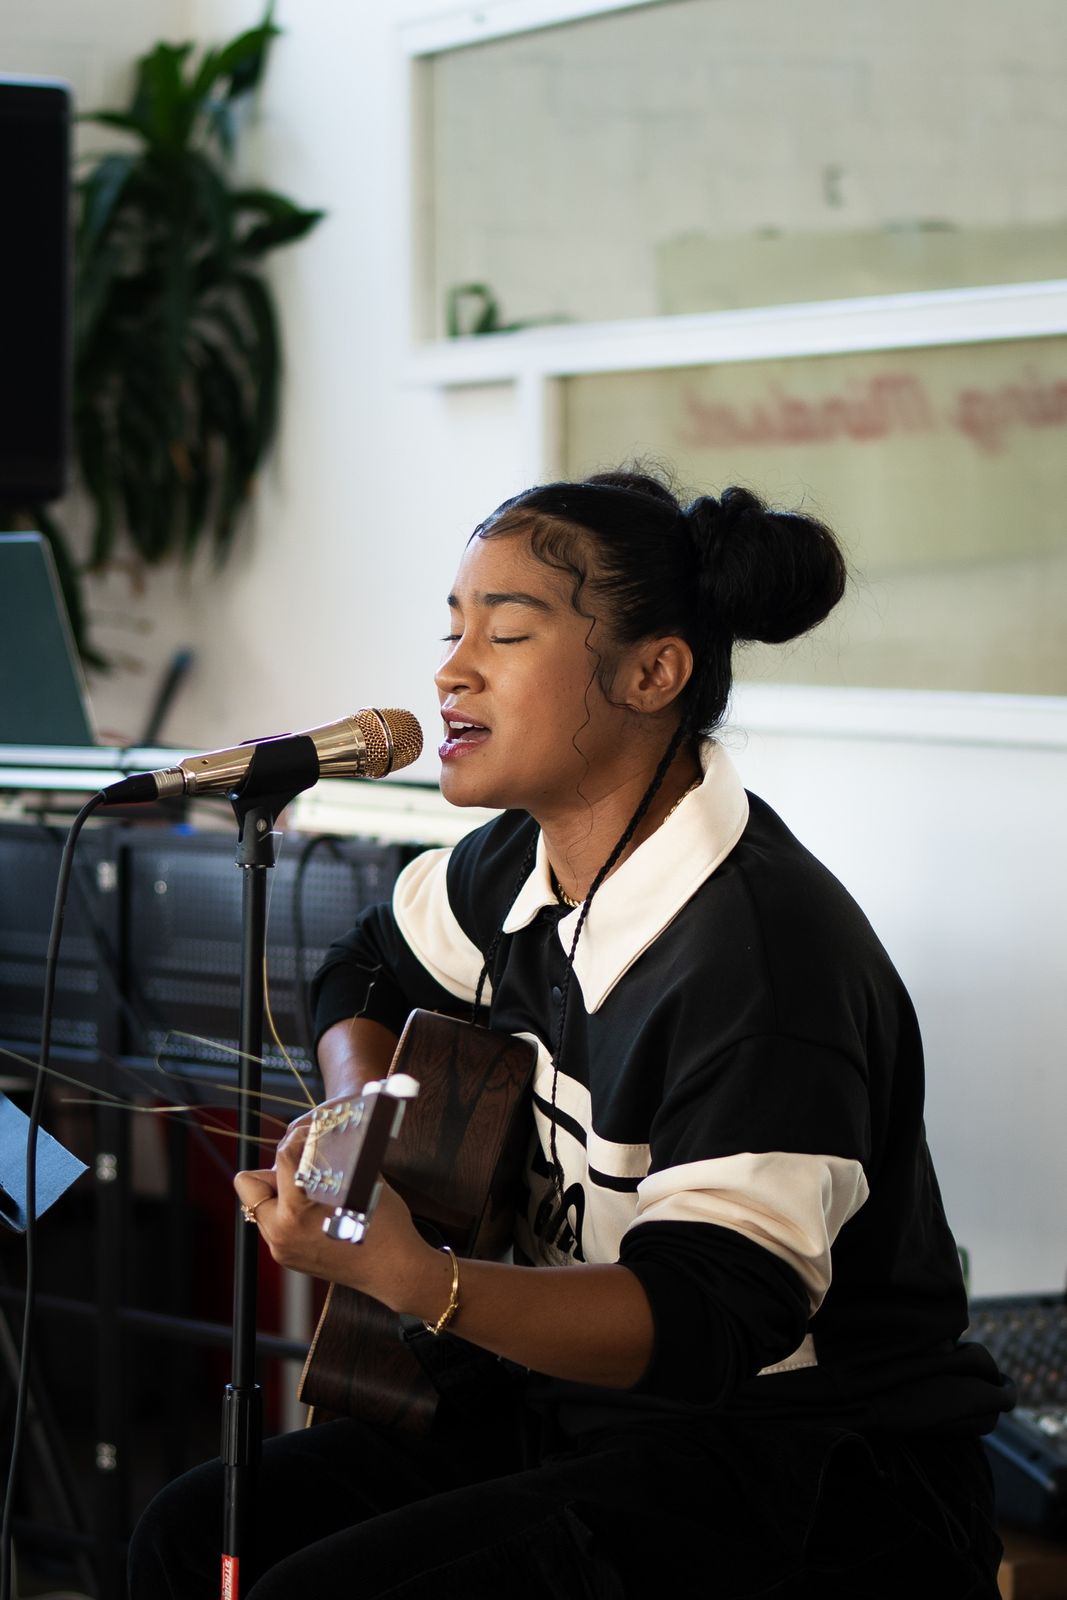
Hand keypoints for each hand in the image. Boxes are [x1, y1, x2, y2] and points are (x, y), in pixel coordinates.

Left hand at [233, 1116, 445, 1317]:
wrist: (395, 1270)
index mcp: (295, 1212)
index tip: (312, 1133)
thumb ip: (335, 1156)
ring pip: (259, 1205)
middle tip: (303, 1165)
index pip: (283, 1157)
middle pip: (249, 1183)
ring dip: (278, 1191)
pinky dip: (287, 1210)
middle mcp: (280, 1233)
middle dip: (274, 1169)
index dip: (299, 1137)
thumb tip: (324, 1131)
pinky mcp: (288, 1258)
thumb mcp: (360, 1181)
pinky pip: (273, 1223)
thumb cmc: (384, 1224)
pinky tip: (314, 1207)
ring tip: (309, 1187)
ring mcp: (281, 1249)